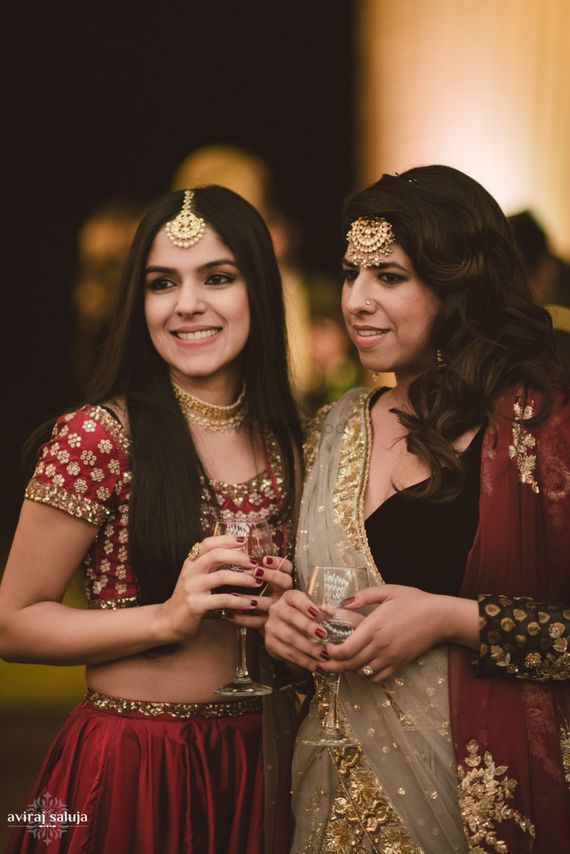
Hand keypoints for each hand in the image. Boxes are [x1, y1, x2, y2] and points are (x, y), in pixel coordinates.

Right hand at [156, 535, 264, 642]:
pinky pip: (222, 599)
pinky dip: (239, 601)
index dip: (226, 539)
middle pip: (216, 555)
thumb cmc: (189, 596)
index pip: (208, 543)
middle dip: (239, 557)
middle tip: (255, 563)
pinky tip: (250, 603)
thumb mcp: (196, 576)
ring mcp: (192, 587)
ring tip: (257, 582)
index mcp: (191, 562)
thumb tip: (237, 553)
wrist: (169, 620)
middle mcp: (190, 571)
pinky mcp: (195, 604)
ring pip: (222, 576)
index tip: (244, 539)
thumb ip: (211, 565)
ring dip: (243, 578)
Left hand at [228, 554, 293, 629]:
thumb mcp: (266, 579)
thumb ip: (257, 565)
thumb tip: (241, 543)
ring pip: (269, 603)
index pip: (287, 567)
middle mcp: (284, 593)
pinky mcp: (269, 625)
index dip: (278, 562)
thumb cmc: (262, 593)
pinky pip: (257, 622)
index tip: (265, 559)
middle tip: (256, 571)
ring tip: (233, 595)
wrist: (272, 625)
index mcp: (284, 580)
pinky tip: (230, 614)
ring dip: (250, 598)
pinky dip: (243, 618)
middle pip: (285, 582)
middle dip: (271, 575)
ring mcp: (278, 610)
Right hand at [264, 588, 333, 671]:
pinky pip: (287, 653)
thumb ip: (322, 612)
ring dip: (308, 648)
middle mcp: (276, 610)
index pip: (295, 597)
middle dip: (308, 626)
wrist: (285, 630)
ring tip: (323, 656)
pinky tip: (315, 665)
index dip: (305, 604)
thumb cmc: (303, 618)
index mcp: (288, 598)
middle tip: (323, 635)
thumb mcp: (311, 611)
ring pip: (290, 637)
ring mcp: (271, 627)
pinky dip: (303, 661)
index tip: (317, 613)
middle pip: (291, 616)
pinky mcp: (270, 643)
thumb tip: (334, 616)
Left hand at [318, 584, 466, 681]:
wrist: (439, 617)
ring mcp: (390, 657)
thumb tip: (342, 603)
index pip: (346, 649)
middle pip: (350, 664)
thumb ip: (362, 596)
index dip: (331, 653)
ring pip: (362, 672)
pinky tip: (360, 668)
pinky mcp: (399, 664)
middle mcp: (380, 646)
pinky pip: (377, 677)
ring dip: (348, 670)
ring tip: (339, 663)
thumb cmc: (413, 601)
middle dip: (333, 666)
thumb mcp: (387, 591)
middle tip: (322, 663)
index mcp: (374, 627)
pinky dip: (365, 676)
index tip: (325, 647)